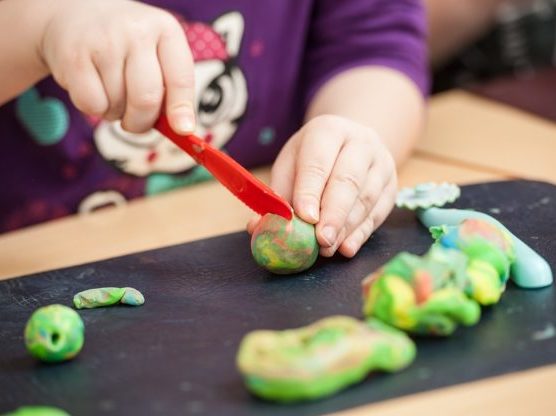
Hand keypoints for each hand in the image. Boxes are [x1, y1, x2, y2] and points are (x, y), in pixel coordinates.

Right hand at [40, 0, 194, 133]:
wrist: (75, 14)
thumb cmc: (126, 47)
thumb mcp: (156, 55)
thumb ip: (171, 89)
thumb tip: (181, 130)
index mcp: (166, 30)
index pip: (180, 78)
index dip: (181, 109)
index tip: (183, 130)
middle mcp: (137, 31)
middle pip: (146, 99)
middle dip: (142, 122)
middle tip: (135, 121)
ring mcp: (104, 41)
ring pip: (118, 105)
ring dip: (115, 113)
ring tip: (111, 91)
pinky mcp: (74, 56)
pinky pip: (92, 105)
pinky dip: (94, 109)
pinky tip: (94, 88)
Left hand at [250, 115, 397, 257]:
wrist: (352, 143)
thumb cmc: (314, 157)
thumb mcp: (291, 164)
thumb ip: (278, 194)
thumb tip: (257, 227)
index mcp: (328, 130)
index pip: (318, 162)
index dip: (311, 191)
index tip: (305, 217)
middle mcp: (360, 142)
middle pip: (348, 180)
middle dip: (333, 214)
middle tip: (320, 240)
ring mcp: (381, 163)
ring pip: (366, 198)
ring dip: (346, 228)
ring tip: (328, 248)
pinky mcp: (392, 185)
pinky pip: (378, 212)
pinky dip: (362, 233)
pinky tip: (347, 248)